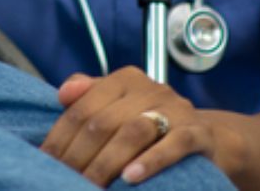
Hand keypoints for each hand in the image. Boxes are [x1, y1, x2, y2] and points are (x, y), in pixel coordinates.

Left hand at [44, 69, 220, 185]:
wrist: (213, 139)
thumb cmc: (155, 125)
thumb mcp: (121, 106)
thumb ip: (90, 95)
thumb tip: (63, 93)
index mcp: (125, 80)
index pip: (82, 106)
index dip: (61, 136)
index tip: (46, 161)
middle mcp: (150, 89)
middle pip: (103, 121)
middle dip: (79, 155)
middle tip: (66, 179)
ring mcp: (176, 110)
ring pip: (133, 132)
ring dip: (107, 161)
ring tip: (90, 183)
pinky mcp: (198, 133)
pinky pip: (173, 145)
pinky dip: (150, 162)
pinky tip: (130, 178)